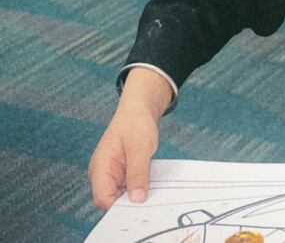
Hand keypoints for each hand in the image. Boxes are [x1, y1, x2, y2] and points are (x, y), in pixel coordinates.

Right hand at [87, 69, 171, 209]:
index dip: (120, 207)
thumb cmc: (136, 123)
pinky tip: (151, 182)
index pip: (104, 199)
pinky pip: (129, 186)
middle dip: (129, 202)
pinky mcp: (121, 171)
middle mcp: (102, 173)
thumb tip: (137, 199)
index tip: (140, 205)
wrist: (139, 109)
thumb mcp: (140, 148)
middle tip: (151, 197)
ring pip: (122, 195)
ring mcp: (111, 173)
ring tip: (153, 187)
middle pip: (112, 200)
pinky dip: (139, 186)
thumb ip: (138, 174)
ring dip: (136, 193)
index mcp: (100, 168)